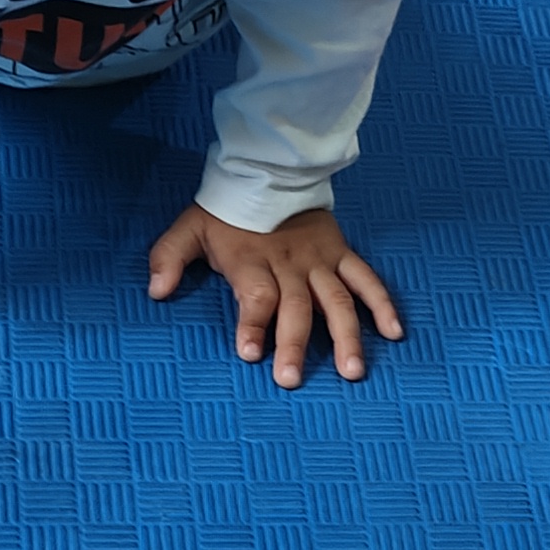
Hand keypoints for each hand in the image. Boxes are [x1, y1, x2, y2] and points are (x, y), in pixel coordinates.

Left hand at [146, 202, 403, 386]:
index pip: (255, 295)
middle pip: (295, 307)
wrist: (268, 170)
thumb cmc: (227, 211)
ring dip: (346, 337)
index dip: (253, 323)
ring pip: (336, 301)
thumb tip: (155, 291)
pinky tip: (394, 333)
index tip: (249, 353)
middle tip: (290, 379)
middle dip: (293, 343)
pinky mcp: (340, 254)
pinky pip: (366, 280)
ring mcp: (319, 262)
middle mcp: (289, 265)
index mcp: (252, 261)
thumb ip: (169, 258)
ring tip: (351, 371)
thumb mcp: (190, 228)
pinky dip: (382, 304)